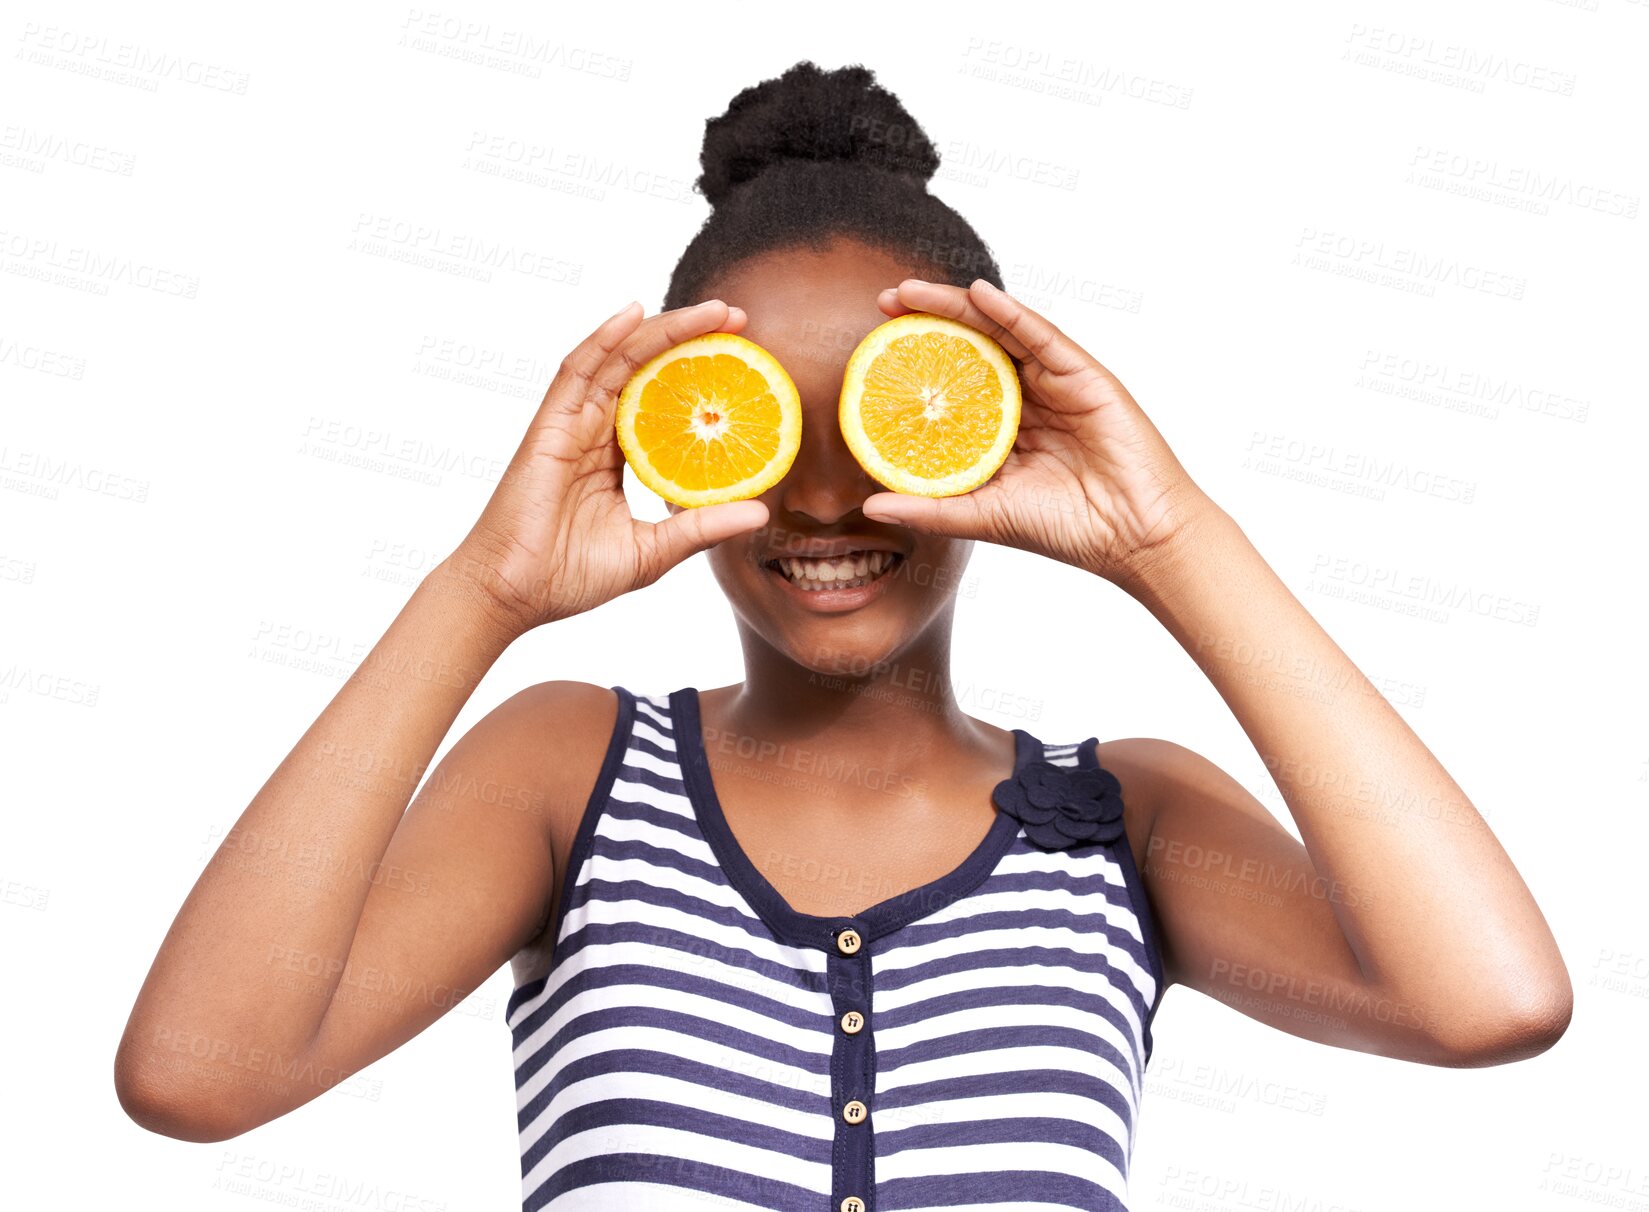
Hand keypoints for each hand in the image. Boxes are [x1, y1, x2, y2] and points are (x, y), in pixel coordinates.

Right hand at [442, 299, 769, 635]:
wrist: (514, 594)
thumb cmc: (571, 577)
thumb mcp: (652, 552)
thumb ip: (699, 528)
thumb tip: (760, 512)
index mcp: (617, 456)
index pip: (663, 399)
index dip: (700, 374)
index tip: (746, 358)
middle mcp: (594, 431)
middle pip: (646, 367)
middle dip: (691, 337)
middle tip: (738, 318)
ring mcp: (570, 424)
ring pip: (620, 359)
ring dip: (663, 329)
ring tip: (712, 311)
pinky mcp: (549, 426)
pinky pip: (578, 371)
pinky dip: (606, 339)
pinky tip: (636, 313)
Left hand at [862, 278, 1214, 587]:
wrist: (1134, 537)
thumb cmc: (1067, 530)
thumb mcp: (985, 516)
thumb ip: (930, 507)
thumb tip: (869, 505)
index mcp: (1003, 429)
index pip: (952, 384)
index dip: (914, 362)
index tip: (872, 348)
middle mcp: (1028, 399)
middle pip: (971, 347)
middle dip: (926, 320)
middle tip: (884, 300)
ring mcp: (1056, 383)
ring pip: (1000, 333)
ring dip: (955, 306)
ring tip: (911, 290)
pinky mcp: (1084, 375)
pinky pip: (1042, 336)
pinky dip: (1011, 312)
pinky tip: (978, 294)